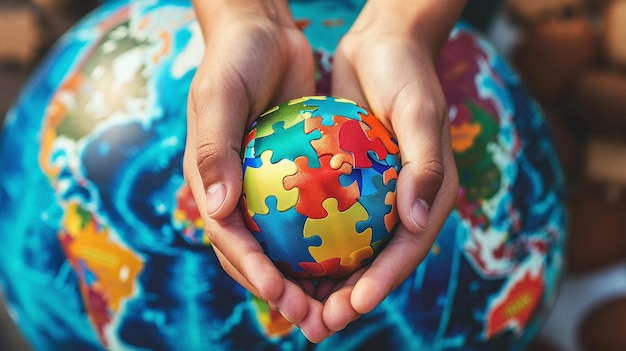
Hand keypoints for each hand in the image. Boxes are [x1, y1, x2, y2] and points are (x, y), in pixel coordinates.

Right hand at [183, 0, 330, 341]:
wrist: (261, 32)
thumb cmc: (234, 60)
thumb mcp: (218, 96)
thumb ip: (214, 151)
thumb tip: (217, 210)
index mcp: (209, 184)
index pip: (228, 240)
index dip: (253, 272)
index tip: (282, 296)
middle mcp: (233, 193)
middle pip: (254, 254)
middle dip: (280, 290)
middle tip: (314, 317)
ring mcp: (261, 186)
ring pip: (282, 244)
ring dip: (305, 277)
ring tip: (336, 303)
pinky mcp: (290, 175)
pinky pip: (306, 215)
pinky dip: (322, 240)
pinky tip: (352, 257)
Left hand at [318, 1, 460, 331]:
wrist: (382, 46)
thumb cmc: (407, 75)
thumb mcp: (420, 112)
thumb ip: (423, 166)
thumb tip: (415, 221)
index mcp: (430, 197)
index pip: (407, 251)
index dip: (381, 282)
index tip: (352, 305)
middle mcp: (403, 204)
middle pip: (377, 261)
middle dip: (349, 296)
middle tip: (318, 323)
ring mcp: (375, 197)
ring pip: (351, 250)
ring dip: (326, 282)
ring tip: (297, 308)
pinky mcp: (349, 184)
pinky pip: (330, 220)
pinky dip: (311, 244)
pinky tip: (282, 261)